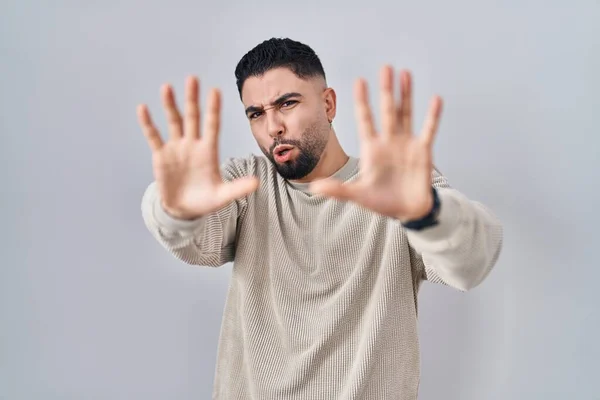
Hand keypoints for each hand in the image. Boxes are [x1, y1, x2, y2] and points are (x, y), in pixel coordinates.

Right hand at [137, 76, 258, 219]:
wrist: (184, 210)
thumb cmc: (206, 200)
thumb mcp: (223, 196)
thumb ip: (238, 188)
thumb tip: (256, 182)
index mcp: (209, 151)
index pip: (212, 125)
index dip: (213, 109)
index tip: (215, 91)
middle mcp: (193, 144)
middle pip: (193, 117)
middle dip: (192, 99)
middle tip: (193, 79)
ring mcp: (177, 148)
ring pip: (174, 121)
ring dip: (170, 105)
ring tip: (167, 87)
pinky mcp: (161, 155)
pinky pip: (154, 136)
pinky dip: (148, 123)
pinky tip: (143, 108)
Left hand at [309, 66, 441, 221]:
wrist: (407, 211)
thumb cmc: (382, 201)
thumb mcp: (358, 195)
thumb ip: (338, 190)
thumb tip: (314, 188)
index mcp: (371, 148)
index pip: (365, 119)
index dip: (362, 101)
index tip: (360, 81)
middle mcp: (389, 141)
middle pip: (386, 110)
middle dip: (386, 90)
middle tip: (385, 67)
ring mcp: (406, 144)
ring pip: (406, 114)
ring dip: (406, 94)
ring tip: (405, 73)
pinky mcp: (423, 151)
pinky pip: (428, 130)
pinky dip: (432, 116)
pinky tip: (435, 99)